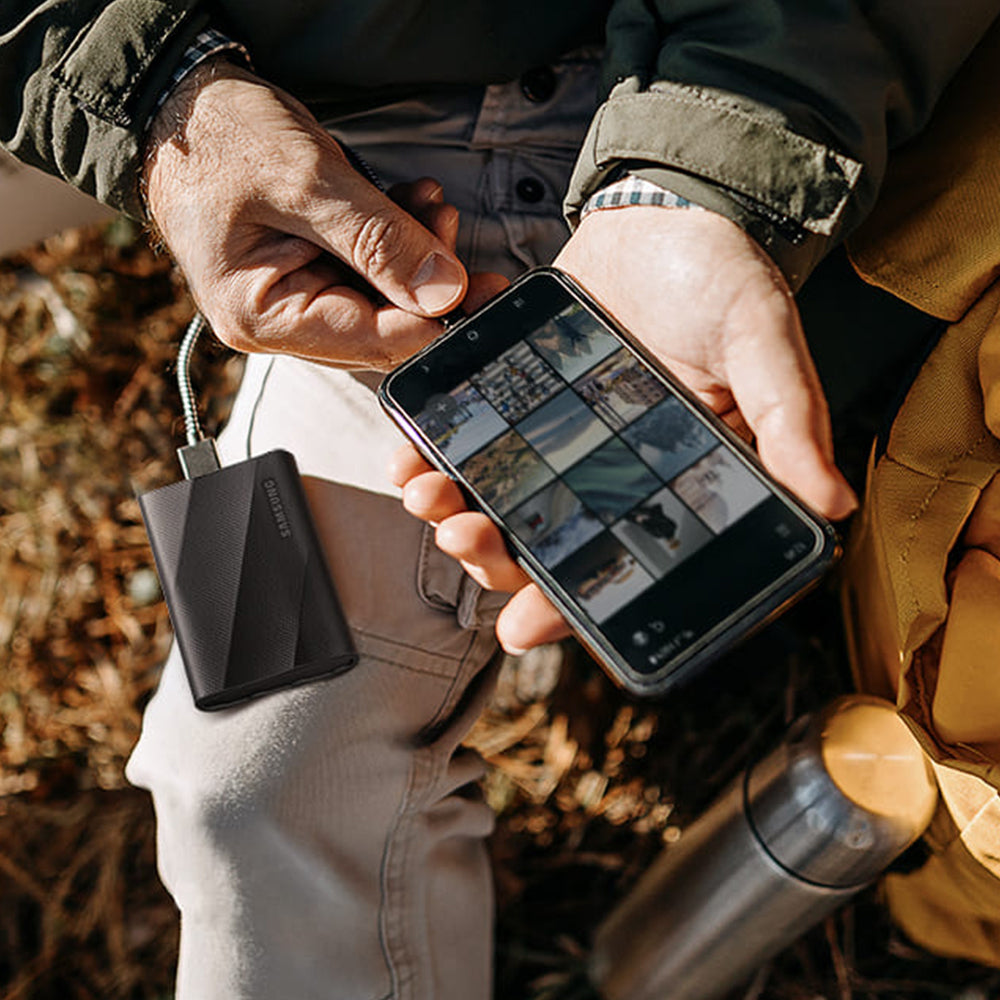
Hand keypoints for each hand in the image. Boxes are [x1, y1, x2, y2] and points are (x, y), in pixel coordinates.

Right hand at [144, 58, 486, 368]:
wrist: (180, 106)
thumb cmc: (219, 138)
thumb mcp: (306, 179)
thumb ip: (378, 239)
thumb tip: (444, 293)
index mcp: (262, 316)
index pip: (372, 341)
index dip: (435, 319)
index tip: (480, 289)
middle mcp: (277, 323)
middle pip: (382, 328)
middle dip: (427, 281)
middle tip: (451, 227)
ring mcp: (292, 302)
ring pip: (381, 301)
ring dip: (415, 255)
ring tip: (429, 204)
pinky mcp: (307, 277)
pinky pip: (367, 276)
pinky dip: (396, 243)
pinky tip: (411, 205)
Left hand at [392, 206, 857, 652]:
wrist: (662, 209)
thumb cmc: (724, 276)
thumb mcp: (762, 340)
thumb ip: (787, 417)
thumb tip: (830, 504)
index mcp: (673, 483)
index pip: (623, 565)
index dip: (575, 607)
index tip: (521, 630)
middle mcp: (612, 474)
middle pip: (547, 545)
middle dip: (496, 558)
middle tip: (465, 539)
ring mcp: (561, 440)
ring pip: (501, 502)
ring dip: (456, 512)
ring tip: (425, 497)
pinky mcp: (520, 398)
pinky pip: (474, 440)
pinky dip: (436, 452)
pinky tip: (410, 455)